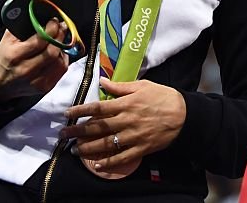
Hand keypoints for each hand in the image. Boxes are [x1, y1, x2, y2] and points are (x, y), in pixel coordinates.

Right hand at [0, 19, 68, 100]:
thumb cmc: (4, 59)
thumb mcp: (6, 41)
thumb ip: (20, 27)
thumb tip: (37, 14)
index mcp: (15, 56)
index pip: (40, 40)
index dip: (51, 28)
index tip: (54, 21)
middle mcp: (26, 70)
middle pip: (52, 52)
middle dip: (60, 36)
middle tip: (61, 27)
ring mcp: (36, 81)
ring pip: (60, 62)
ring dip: (63, 48)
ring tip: (59, 40)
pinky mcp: (44, 88)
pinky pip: (61, 70)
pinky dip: (63, 59)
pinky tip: (59, 53)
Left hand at [59, 78, 186, 172]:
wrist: (184, 114)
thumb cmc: (162, 96)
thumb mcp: (142, 85)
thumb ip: (120, 86)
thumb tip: (102, 82)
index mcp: (126, 104)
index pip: (98, 107)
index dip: (80, 110)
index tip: (67, 113)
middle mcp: (126, 120)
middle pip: (97, 127)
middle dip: (78, 131)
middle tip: (63, 134)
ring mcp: (133, 136)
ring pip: (106, 144)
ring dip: (89, 148)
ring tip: (75, 150)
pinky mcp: (141, 148)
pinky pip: (122, 158)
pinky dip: (109, 163)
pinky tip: (97, 165)